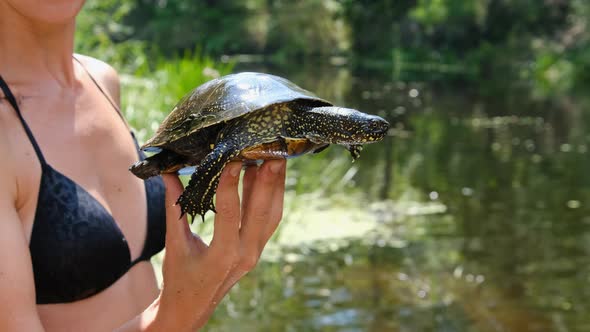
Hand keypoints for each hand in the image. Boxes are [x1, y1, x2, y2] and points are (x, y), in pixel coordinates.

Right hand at [154, 159, 285, 330]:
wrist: (191, 309)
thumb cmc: (179, 278)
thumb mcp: (174, 244)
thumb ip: (174, 207)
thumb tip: (166, 172)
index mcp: (222, 256)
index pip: (230, 215)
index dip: (231, 186)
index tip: (234, 160)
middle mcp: (245, 255)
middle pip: (263, 213)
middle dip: (268, 181)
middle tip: (272, 151)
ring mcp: (256, 253)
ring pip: (272, 215)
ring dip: (275, 186)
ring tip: (276, 156)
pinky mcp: (258, 248)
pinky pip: (270, 219)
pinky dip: (270, 196)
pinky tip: (267, 174)